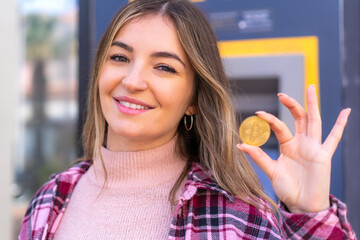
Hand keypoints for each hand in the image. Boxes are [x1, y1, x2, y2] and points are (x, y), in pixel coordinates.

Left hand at [237, 85, 350, 212]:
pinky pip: (334, 138)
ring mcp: (314, 147)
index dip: (270, 119)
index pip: (280, 126)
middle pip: (298, 118)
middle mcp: (301, 143)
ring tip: (310, 88)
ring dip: (312, 105)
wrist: (303, 205)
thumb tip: (239, 144)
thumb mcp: (272, 171)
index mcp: (288, 145)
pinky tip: (346, 111)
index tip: (258, 114)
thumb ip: (259, 157)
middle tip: (281, 94)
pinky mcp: (324, 156)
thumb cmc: (288, 189)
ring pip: (314, 121)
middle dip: (291, 104)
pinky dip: (340, 124)